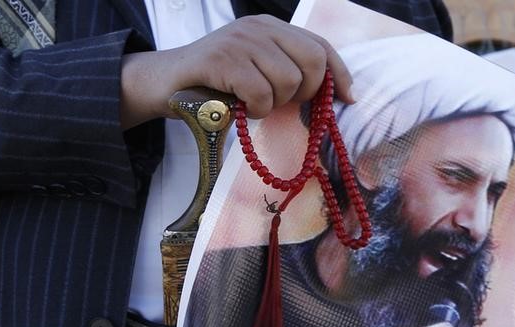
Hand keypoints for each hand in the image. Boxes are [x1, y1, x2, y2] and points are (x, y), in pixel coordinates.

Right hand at [120, 15, 353, 127]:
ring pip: (288, 81)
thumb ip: (287, 72)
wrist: (165, 83)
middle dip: (304, 93)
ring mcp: (240, 42)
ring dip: (273, 105)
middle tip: (281, 103)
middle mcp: (259, 28)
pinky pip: (260, 94)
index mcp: (271, 27)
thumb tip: (333, 95)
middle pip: (312, 63)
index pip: (321, 46)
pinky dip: (255, 110)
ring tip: (252, 104)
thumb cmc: (215, 85)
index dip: (340, 74)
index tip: (349, 98)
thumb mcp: (256, 72)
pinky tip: (240, 108)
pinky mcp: (222, 60)